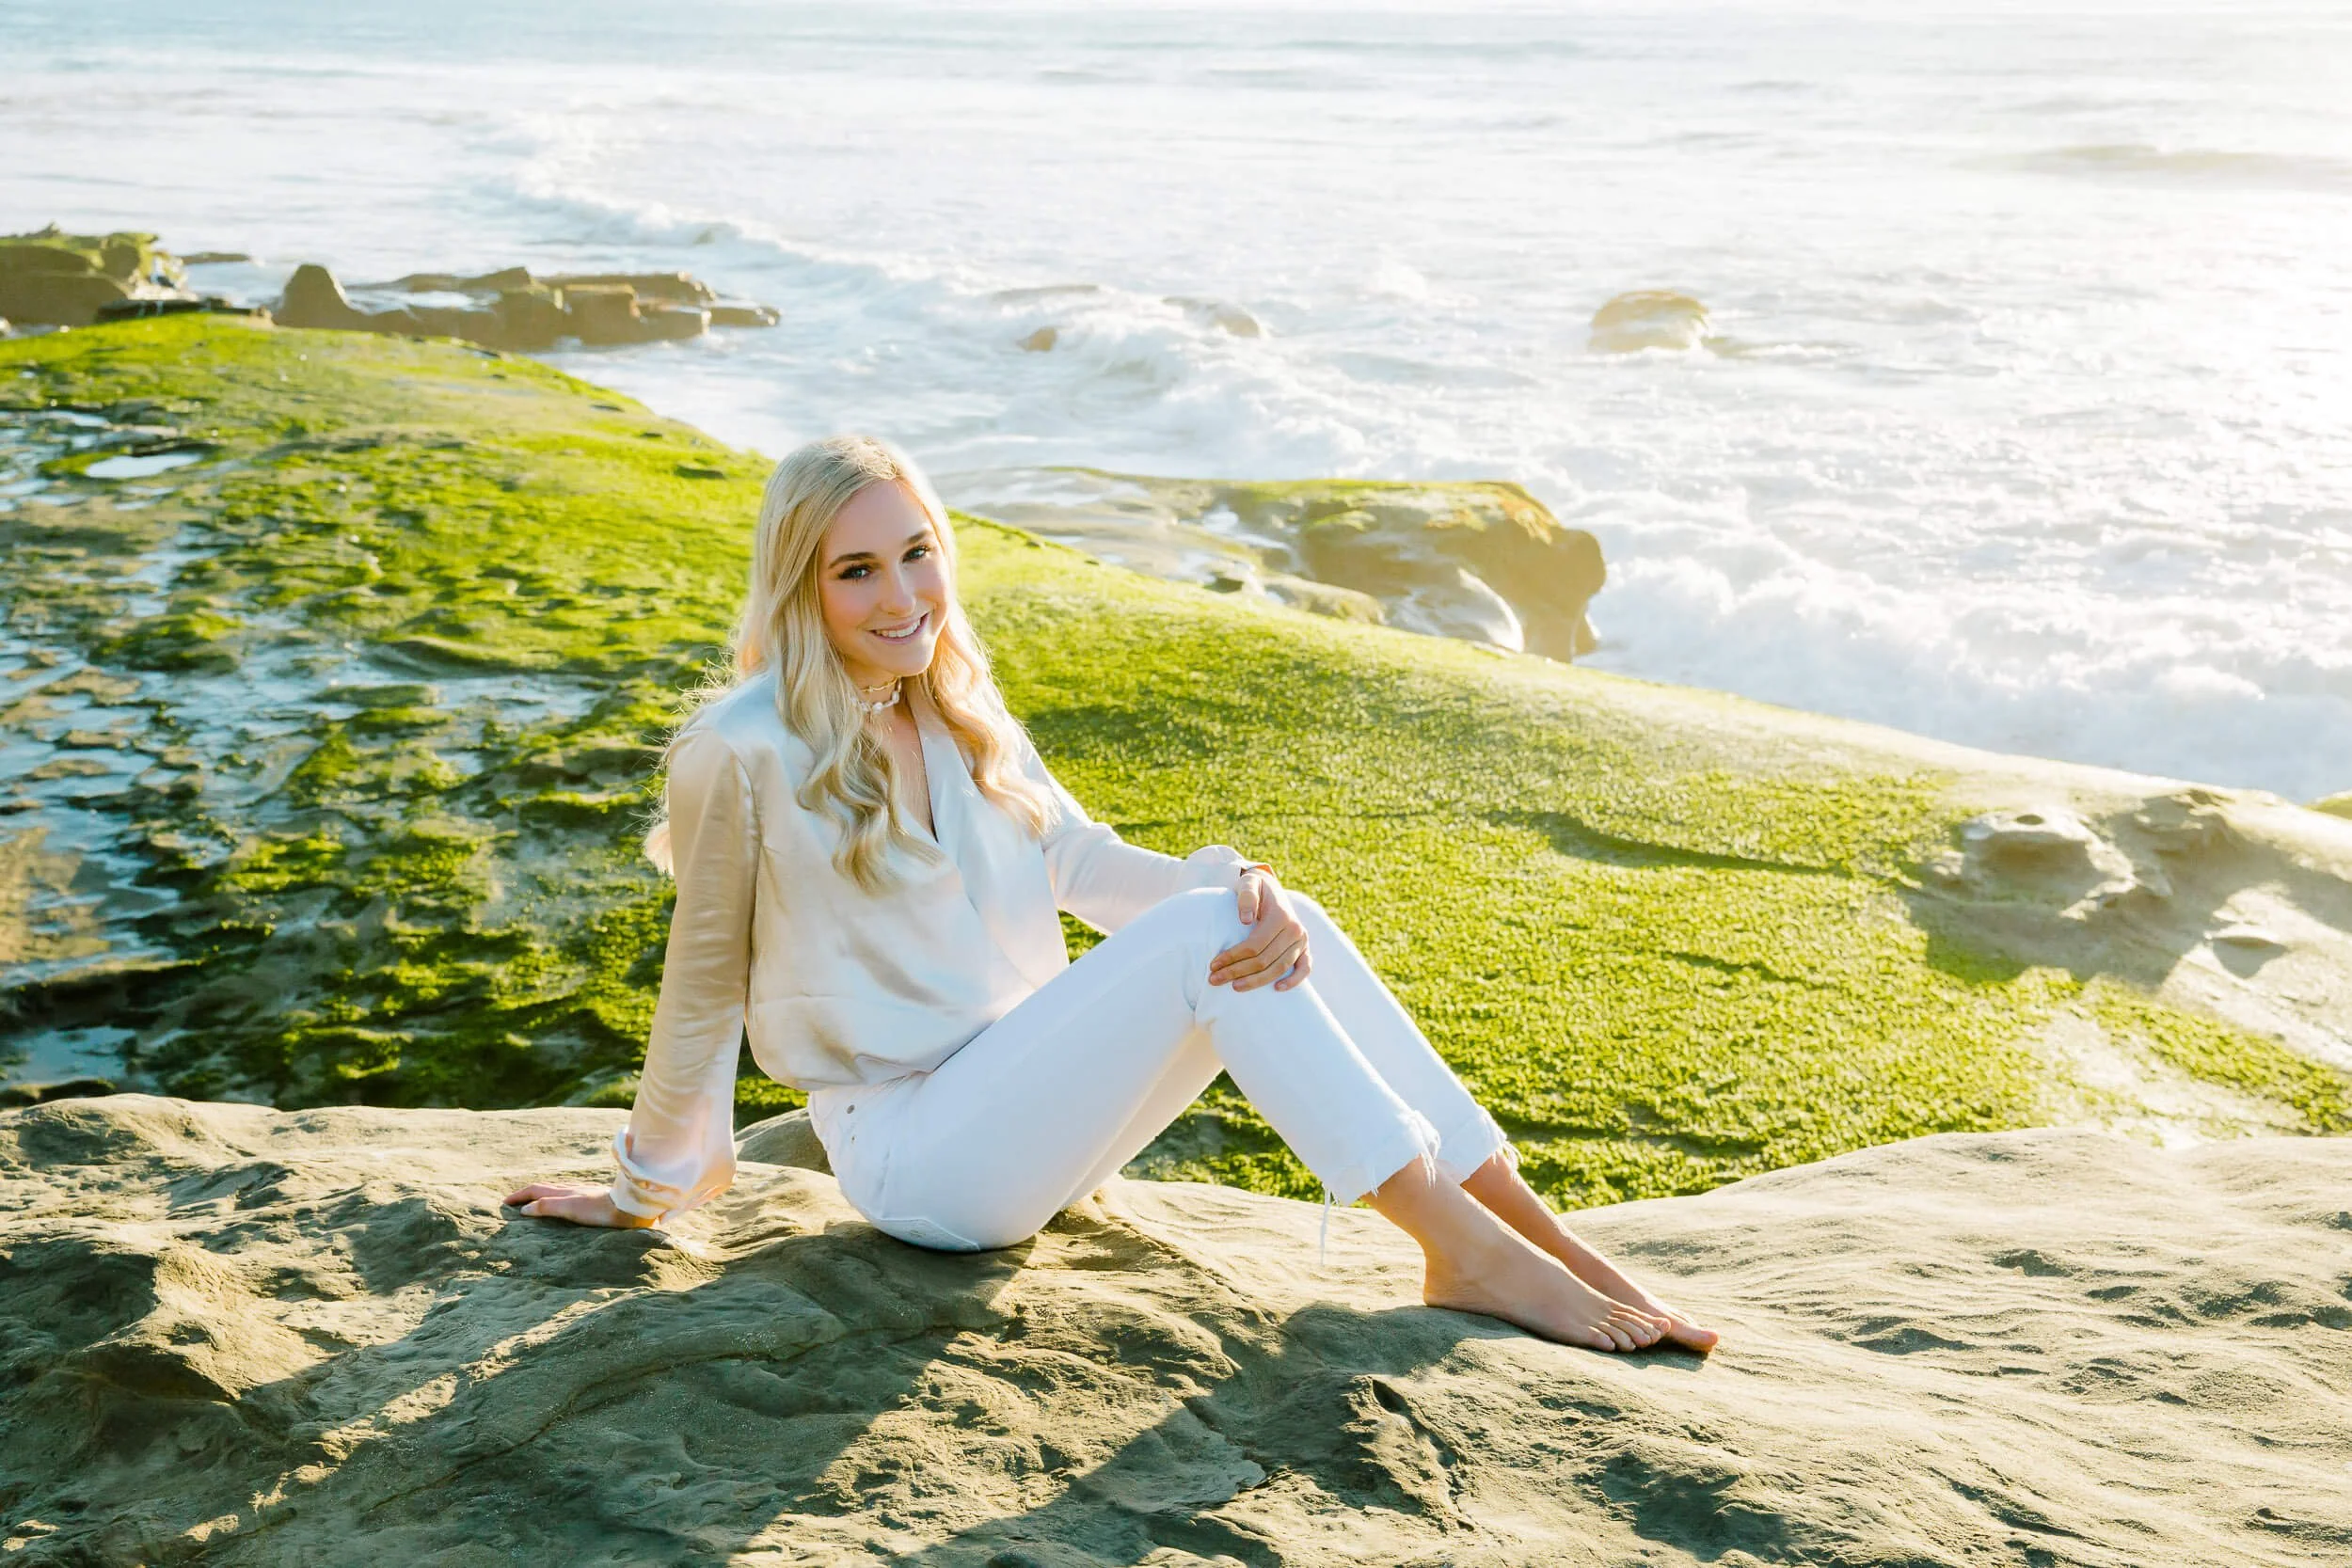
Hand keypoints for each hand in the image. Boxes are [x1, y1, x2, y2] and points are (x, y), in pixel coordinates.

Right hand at [503, 1181, 659, 1228]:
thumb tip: (524, 1210)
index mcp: (563, 1191)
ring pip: (555, 1191)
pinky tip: (562, 1205)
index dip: (518, 1196)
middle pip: (543, 1188)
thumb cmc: (599, 1210)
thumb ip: (547, 1207)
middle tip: (513, 1202)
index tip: (504, 1203)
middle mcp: (571, 1189)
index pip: (534, 1190)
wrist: (628, 1207)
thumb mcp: (569, 1208)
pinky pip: (566, 1196)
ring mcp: (581, 1192)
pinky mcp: (591, 1199)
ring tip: (532, 1203)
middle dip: (526, 1194)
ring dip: (540, 1196)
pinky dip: (555, 1200)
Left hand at [1209, 868, 1311, 991]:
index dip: (1233, 957)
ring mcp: (1302, 941)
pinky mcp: (1305, 949)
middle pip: (1264, 960)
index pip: (1254, 945)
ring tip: (1234, 987)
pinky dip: (1294, 981)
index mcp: (1281, 916)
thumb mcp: (1248, 882)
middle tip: (1214, 979)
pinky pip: (1305, 968)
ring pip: (1279, 969)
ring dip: (1256, 981)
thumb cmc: (1256, 887)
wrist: (1272, 889)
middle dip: (1237, 972)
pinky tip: (1277, 989)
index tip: (1213, 964)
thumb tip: (1245, 920)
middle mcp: (1295, 930)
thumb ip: (1246, 896)